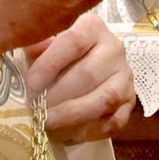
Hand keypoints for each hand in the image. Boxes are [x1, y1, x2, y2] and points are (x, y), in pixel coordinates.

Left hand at [24, 12, 136, 142]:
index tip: (32, 82)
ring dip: (73, 114)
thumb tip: (28, 48)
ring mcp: (125, 76)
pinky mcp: (130, 102)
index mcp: (93, 27)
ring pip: (104, 98)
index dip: (51, 63)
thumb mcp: (49, 41)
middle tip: (37, 108)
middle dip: (59, 94)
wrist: (92, 63)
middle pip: (88, 73)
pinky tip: (68, 132)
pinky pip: (113, 121)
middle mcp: (114, 48)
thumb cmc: (62, 52)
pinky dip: (89, 130)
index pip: (73, 41)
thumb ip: (39, 45)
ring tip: (49, 121)